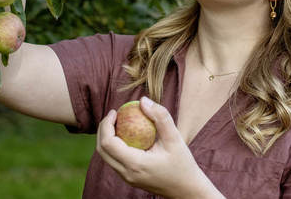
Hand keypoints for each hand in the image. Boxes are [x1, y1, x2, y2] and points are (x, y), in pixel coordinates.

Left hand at [96, 97, 220, 197]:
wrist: (188, 191)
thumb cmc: (183, 165)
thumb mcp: (175, 139)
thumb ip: (160, 117)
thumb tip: (143, 100)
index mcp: (135, 165)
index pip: (108, 143)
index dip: (106, 124)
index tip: (115, 111)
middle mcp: (127, 174)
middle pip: (102, 150)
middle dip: (103, 129)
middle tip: (114, 115)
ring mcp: (126, 178)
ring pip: (106, 157)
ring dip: (107, 138)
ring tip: (118, 122)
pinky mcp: (129, 179)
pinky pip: (114, 160)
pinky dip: (114, 146)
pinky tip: (126, 135)